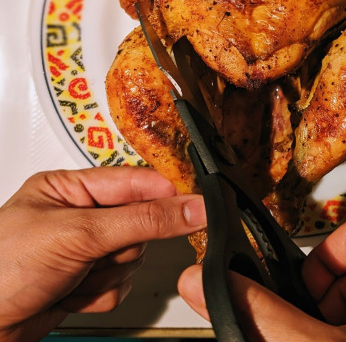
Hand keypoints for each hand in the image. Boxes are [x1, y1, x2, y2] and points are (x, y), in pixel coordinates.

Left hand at [0, 167, 205, 341]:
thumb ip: (143, 220)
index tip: (195, 205)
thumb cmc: (1, 270)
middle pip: (140, 221)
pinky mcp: (85, 279)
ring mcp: (83, 249)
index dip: (165, 193)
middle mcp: (79, 215)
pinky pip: (121, 283)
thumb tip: (191, 207)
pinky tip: (72, 294)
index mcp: (71, 187)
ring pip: (133, 255)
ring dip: (109, 273)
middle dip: (122, 245)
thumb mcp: (80, 234)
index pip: (134, 181)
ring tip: (75, 276)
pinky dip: (102, 293)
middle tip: (100, 252)